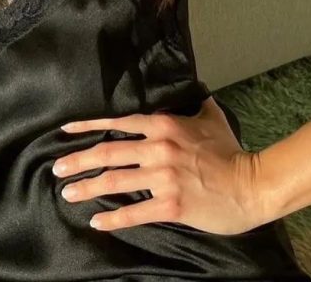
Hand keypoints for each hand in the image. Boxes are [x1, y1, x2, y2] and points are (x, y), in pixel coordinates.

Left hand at [52, 96, 263, 235]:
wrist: (252, 185)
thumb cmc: (230, 151)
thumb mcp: (209, 117)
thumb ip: (192, 103)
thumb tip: (190, 88)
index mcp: (163, 125)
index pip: (117, 123)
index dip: (88, 127)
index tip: (65, 132)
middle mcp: (158, 148)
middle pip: (108, 153)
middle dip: (78, 161)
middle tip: (57, 169)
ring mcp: (163, 178)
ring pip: (115, 182)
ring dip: (87, 188)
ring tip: (68, 193)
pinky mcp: (171, 206)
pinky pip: (135, 213)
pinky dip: (113, 219)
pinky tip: (97, 223)